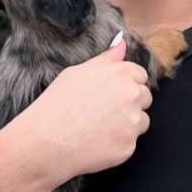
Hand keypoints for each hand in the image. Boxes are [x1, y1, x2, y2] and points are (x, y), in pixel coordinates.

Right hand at [10, 37, 152, 185]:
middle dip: (130, 103)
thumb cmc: (57, 103)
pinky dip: (117, 144)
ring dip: (127, 124)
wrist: (46, 139)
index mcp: (121, 74)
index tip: (110, 93)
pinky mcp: (129, 146)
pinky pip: (130, 143)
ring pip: (141, 122)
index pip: (140, 75)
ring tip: (98, 127)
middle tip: (102, 111)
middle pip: (144, 97)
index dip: (125, 84)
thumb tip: (122, 45)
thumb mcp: (78, 72)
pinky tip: (96, 142)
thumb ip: (106, 59)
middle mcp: (132, 95)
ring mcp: (132, 122)